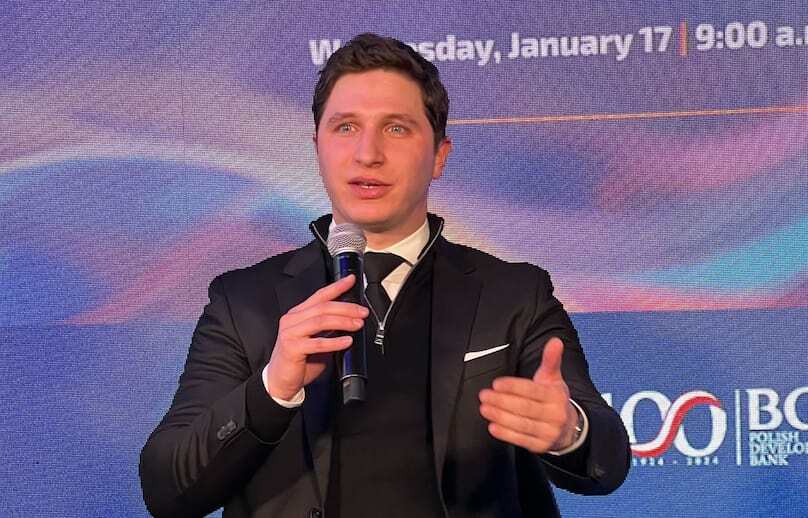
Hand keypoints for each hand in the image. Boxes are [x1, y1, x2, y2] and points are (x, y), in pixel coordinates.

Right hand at [265, 274, 368, 399]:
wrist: (281, 380)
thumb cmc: (299, 360)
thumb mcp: (315, 339)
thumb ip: (328, 329)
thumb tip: (352, 321)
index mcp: (298, 314)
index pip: (319, 295)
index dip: (336, 286)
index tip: (351, 280)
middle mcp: (292, 320)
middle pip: (323, 307)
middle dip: (346, 307)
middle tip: (362, 312)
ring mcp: (290, 333)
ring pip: (321, 321)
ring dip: (343, 321)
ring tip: (358, 325)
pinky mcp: (291, 348)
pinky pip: (317, 343)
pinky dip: (334, 341)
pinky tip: (347, 342)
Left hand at [478, 337, 577, 452]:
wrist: (569, 428)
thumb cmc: (554, 398)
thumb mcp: (553, 378)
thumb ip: (551, 360)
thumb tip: (555, 341)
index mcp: (557, 396)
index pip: (532, 391)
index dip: (513, 387)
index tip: (495, 383)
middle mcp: (555, 415)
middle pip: (525, 408)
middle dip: (502, 401)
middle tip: (484, 395)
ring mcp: (549, 432)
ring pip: (522, 424)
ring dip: (501, 417)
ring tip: (484, 409)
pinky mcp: (541, 446)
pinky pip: (522, 440)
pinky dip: (506, 434)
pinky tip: (493, 427)